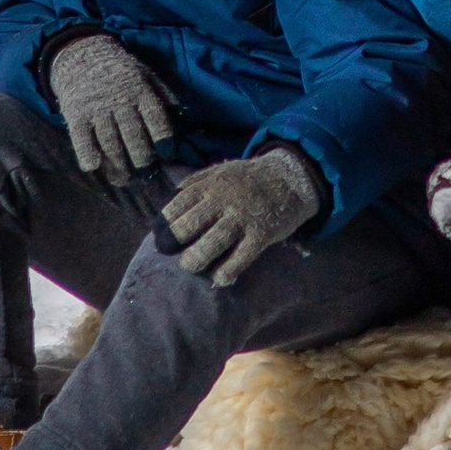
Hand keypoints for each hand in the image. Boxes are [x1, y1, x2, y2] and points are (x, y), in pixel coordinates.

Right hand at [52, 32, 177, 176]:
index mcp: (140, 91)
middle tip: (147, 173)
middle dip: (143, 158)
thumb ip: (166, 97)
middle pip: (133, 135)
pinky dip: (86, 153)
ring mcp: (97, 108)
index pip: (156, 117)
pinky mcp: (76, 114)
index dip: (164, 139)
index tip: (169, 155)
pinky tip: (93, 166)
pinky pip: (81, 137)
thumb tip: (187, 120)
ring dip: (118, 164)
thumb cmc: (121, 72)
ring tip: (125, 179)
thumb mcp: (147, 76)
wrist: (82, 55)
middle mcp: (120, 100)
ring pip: (109, 141)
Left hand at [161, 147, 320, 285]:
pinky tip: (220, 279)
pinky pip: (241, 258)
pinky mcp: (262, 234)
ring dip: (195, 260)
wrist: (290, 178)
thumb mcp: (221, 170)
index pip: (176, 206)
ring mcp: (242, 218)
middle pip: (188, 227)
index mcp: (209, 185)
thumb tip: (169, 199)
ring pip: (211, 244)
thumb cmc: (248, 178)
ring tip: (190, 266)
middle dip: (174, 244)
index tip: (159, 238)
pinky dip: (227, 271)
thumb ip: (195, 182)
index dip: (163, 225)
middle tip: (173, 254)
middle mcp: (223, 201)